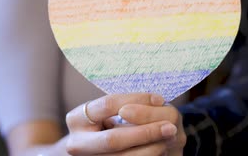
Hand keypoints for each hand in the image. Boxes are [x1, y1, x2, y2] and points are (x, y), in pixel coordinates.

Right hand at [65, 93, 182, 154]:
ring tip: (167, 138)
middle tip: (170, 128)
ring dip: (150, 149)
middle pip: (113, 140)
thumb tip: (156, 102)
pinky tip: (160, 148)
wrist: (94, 149)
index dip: (136, 100)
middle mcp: (77, 144)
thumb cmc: (107, 123)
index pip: (108, 104)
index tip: (159, 99)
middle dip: (145, 133)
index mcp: (76, 119)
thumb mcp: (111, 110)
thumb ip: (129, 104)